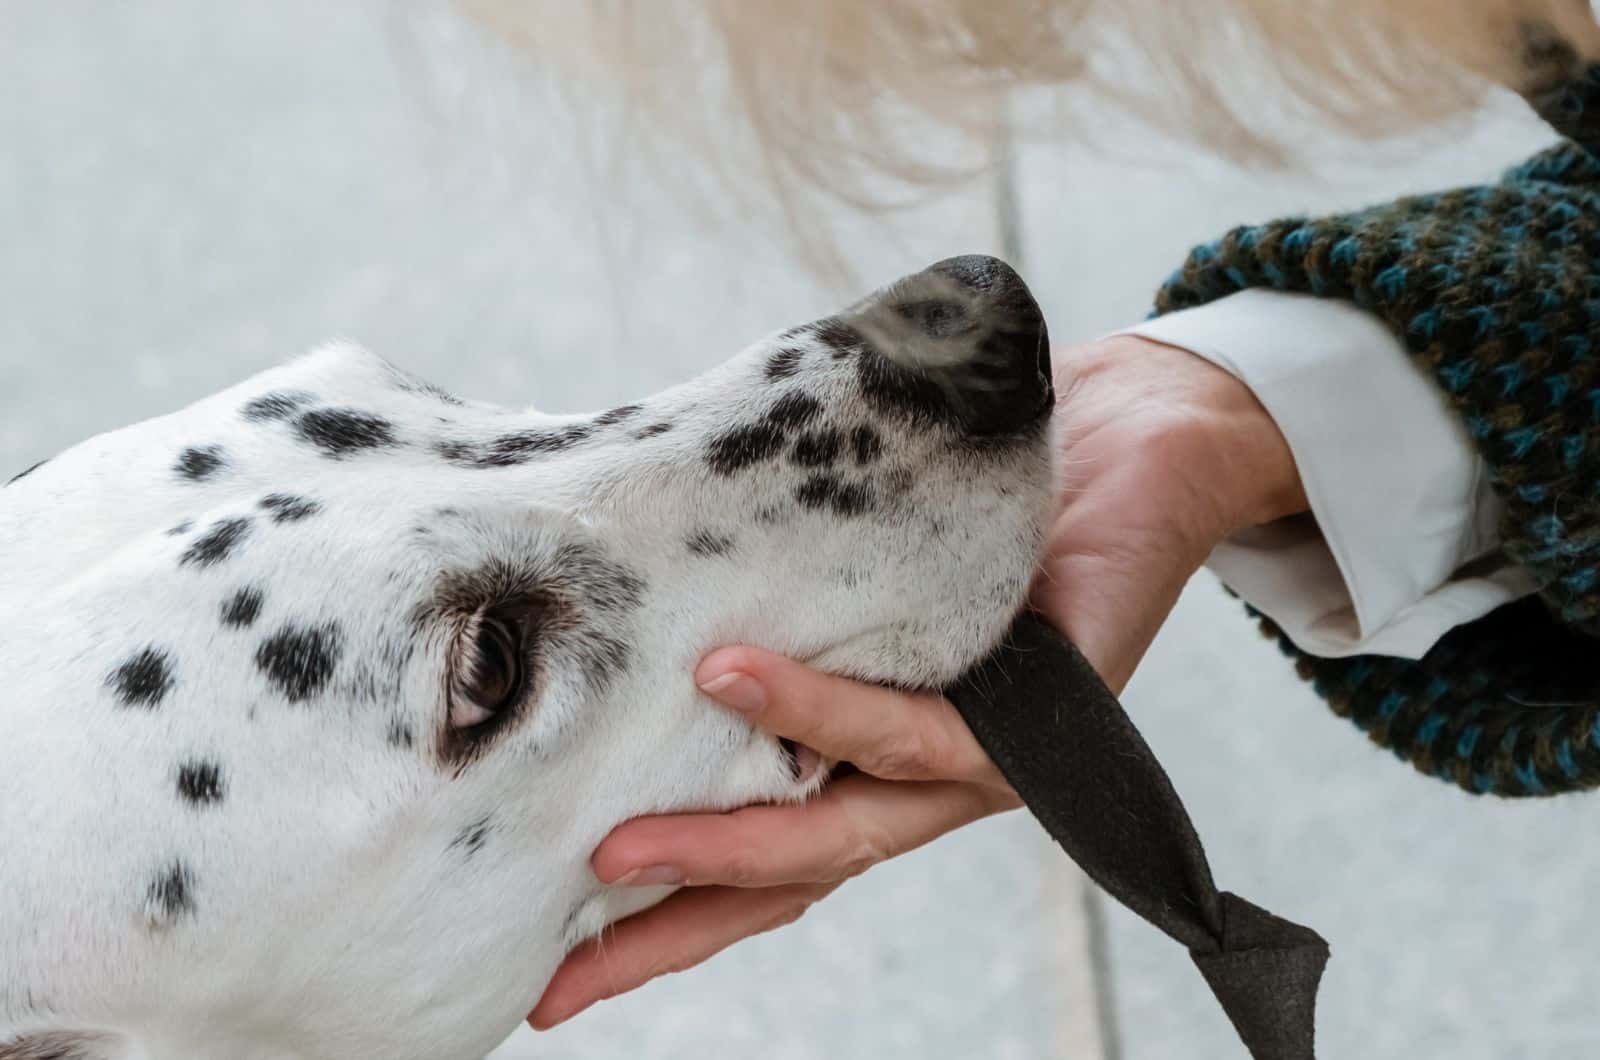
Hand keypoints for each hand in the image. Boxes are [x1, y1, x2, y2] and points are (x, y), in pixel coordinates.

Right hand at [528, 335, 1306, 1028]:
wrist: (1127, 441)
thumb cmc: (963, 502)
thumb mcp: (835, 557)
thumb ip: (752, 590)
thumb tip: (597, 575)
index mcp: (864, 761)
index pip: (755, 862)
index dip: (660, 926)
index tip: (549, 977)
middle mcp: (916, 783)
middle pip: (786, 884)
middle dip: (670, 933)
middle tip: (558, 975)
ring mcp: (981, 765)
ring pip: (845, 832)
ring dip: (725, 843)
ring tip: (619, 852)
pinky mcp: (1043, 723)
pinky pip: (917, 732)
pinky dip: (818, 710)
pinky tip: (731, 679)